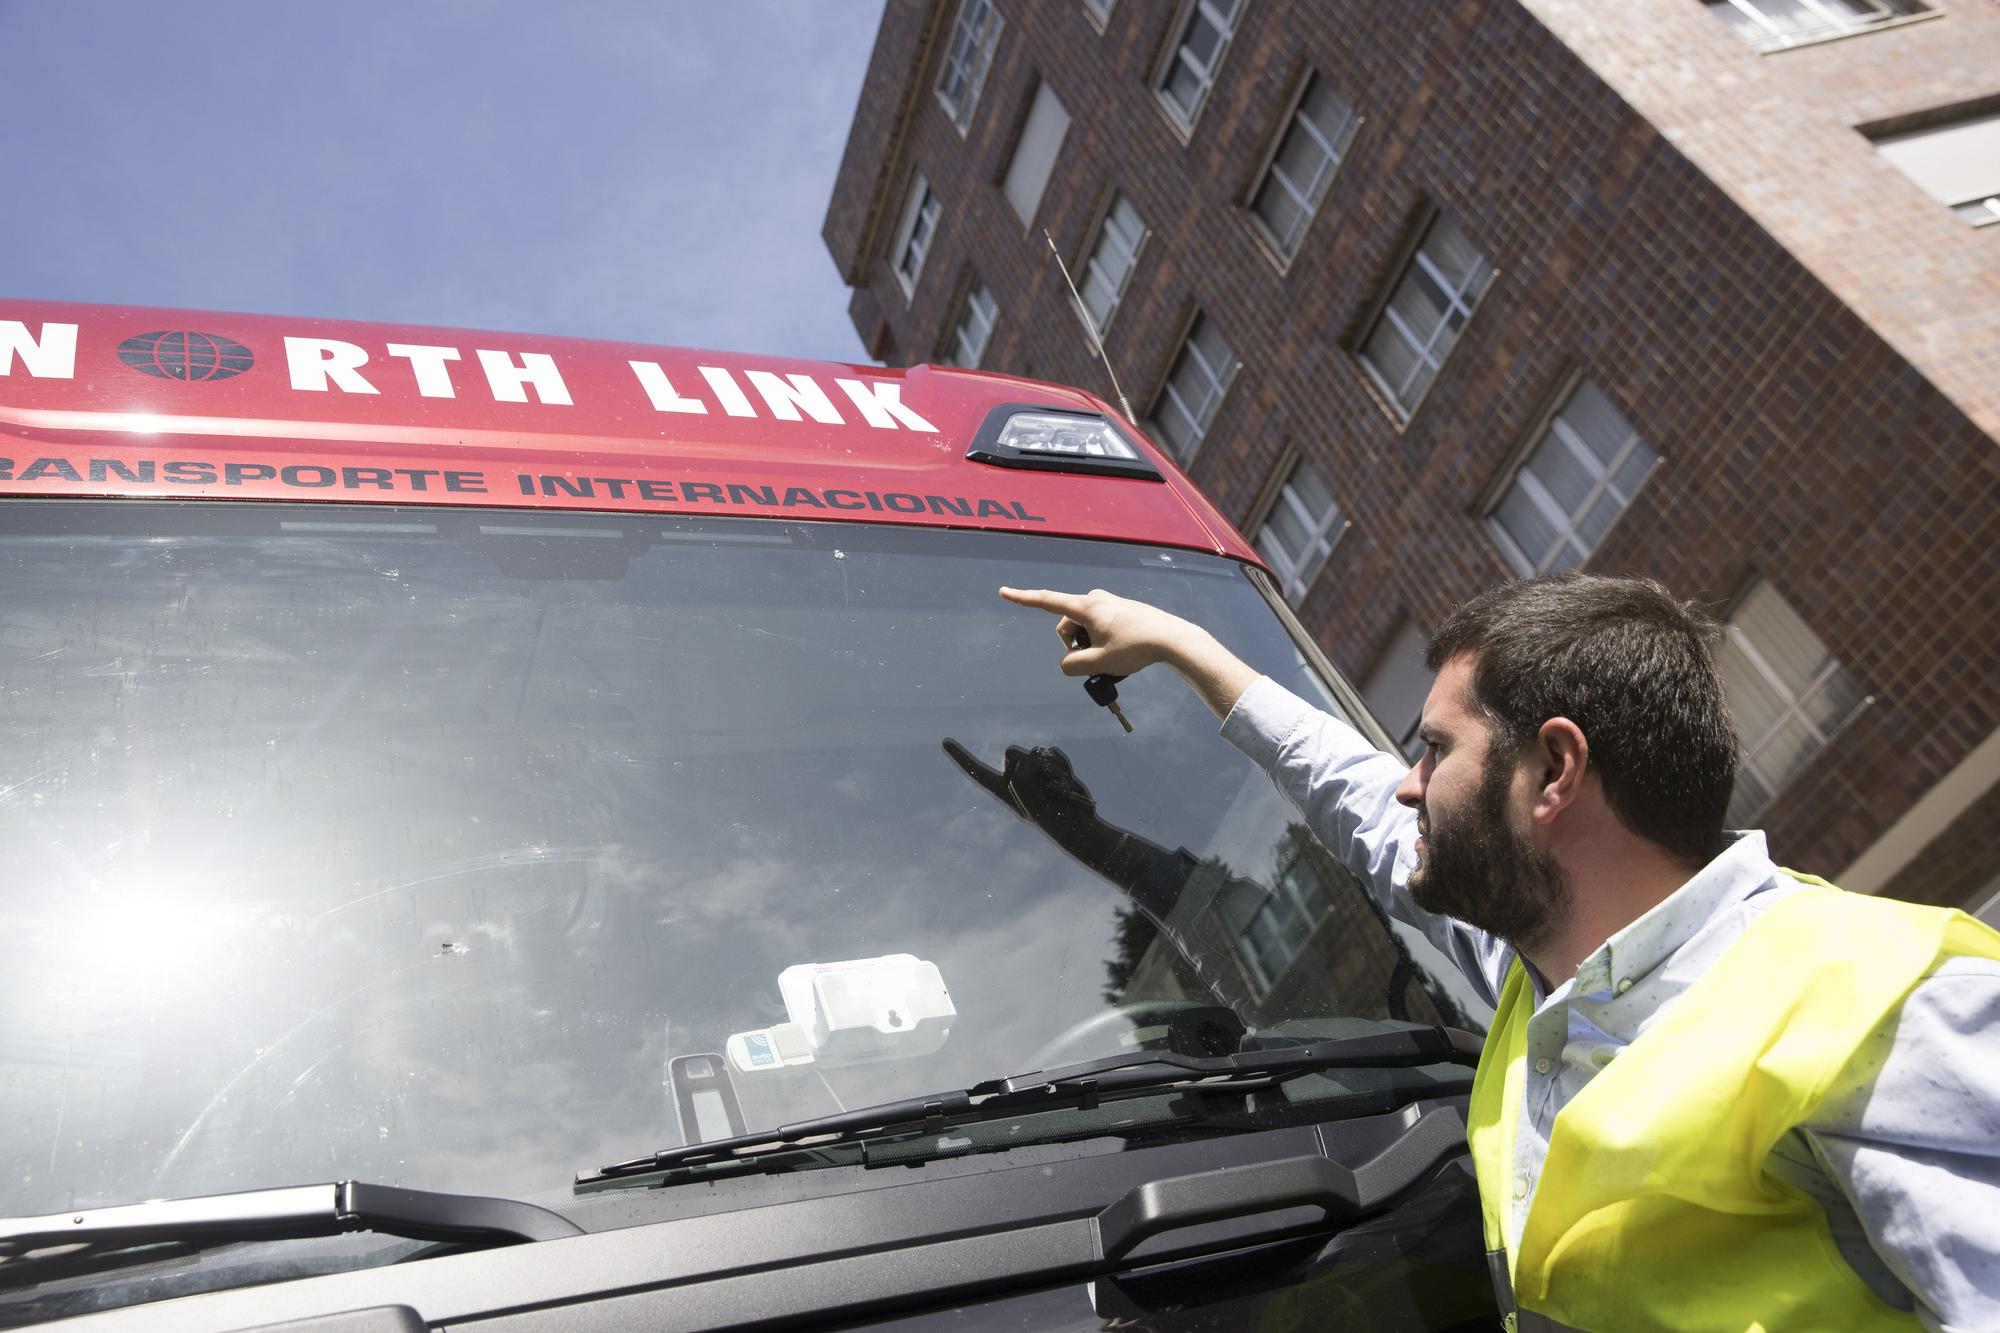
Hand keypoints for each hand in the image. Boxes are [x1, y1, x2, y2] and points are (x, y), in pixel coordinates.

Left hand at [942, 738, 1098, 829]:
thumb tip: (1030, 757)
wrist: (1076, 824)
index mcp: (1003, 790)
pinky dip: (1060, 764)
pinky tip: (1066, 781)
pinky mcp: (1052, 767)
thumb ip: (1021, 772)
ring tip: (1056, 787)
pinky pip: (1052, 752)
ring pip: (1035, 751)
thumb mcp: (1027, 796)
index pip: (976, 771)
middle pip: (1012, 752)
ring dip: (1047, 767)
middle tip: (1040, 787)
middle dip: (1026, 764)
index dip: (960, 756)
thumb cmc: (1049, 815)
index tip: (944, 741)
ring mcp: (1035, 772)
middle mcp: (1016, 778)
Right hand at [997, 586, 1260, 719]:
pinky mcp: (1122, 610)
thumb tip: (1067, 662)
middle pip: (1067, 624)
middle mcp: (1096, 599)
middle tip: (1095, 660)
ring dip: (1089, 644)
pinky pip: (1100, 627)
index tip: (1003, 591)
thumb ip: (1073, 665)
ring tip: (1111, 658)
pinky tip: (1123, 653)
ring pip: (1084, 627)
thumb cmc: (1135, 649)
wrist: (1172, 639)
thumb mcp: (1099, 663)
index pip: (1047, 601)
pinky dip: (1102, 641)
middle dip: (1073, 643)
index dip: (1023, 598)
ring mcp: (1110, 603)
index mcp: (1086, 607)